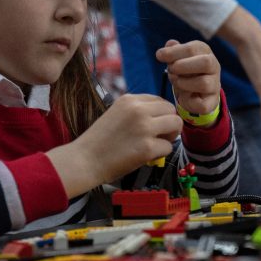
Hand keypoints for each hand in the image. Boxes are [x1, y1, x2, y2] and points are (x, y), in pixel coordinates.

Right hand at [48, 93, 180, 197]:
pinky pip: (169, 147)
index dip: (160, 114)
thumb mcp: (117, 114)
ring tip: (156, 144)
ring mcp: (144, 128)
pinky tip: (147, 157)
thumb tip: (162, 117)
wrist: (84, 160)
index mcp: (129, 99)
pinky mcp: (147, 147)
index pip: (160, 100)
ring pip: (176, 124)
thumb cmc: (100, 142)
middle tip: (159, 137)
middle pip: (171, 110)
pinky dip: (161, 154)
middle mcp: (138, 110)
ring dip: (170, 136)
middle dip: (169, 123)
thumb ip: (137, 112)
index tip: (153, 125)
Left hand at [156, 39, 220, 115]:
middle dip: (183, 66)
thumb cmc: (185, 72)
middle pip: (206, 62)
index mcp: (205, 52)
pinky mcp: (211, 102)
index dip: (174, 52)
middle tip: (171, 69)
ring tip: (175, 82)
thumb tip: (170, 44)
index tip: (159, 55)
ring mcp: (215, 85)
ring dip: (184, 83)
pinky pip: (201, 103)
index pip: (193, 48)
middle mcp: (214, 67)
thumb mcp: (177, 59)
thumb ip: (173, 51)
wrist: (195, 93)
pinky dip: (187, 100)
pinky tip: (183, 96)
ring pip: (204, 83)